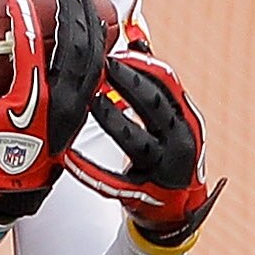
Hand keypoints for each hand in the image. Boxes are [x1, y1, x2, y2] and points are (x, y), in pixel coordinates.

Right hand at [0, 0, 106, 222]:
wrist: (11, 183)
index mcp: (28, 96)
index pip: (30, 46)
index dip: (23, 18)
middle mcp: (59, 97)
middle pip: (74, 44)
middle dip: (71, 13)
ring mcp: (76, 104)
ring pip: (93, 56)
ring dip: (90, 26)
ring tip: (83, 3)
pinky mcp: (84, 109)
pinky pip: (97, 72)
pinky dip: (98, 49)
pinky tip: (95, 35)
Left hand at [66, 47, 219, 247]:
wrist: (175, 210)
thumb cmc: (165, 154)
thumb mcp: (165, 121)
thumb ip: (151, 89)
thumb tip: (136, 44)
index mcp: (185, 118)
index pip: (167, 84)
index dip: (143, 65)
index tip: (118, 49)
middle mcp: (181, 140)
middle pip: (155, 106)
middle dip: (129, 83)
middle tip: (102, 64)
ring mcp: (164, 168)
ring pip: (137, 140)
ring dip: (113, 119)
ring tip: (91, 101)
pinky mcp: (143, 193)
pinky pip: (112, 180)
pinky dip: (90, 169)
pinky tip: (69, 158)